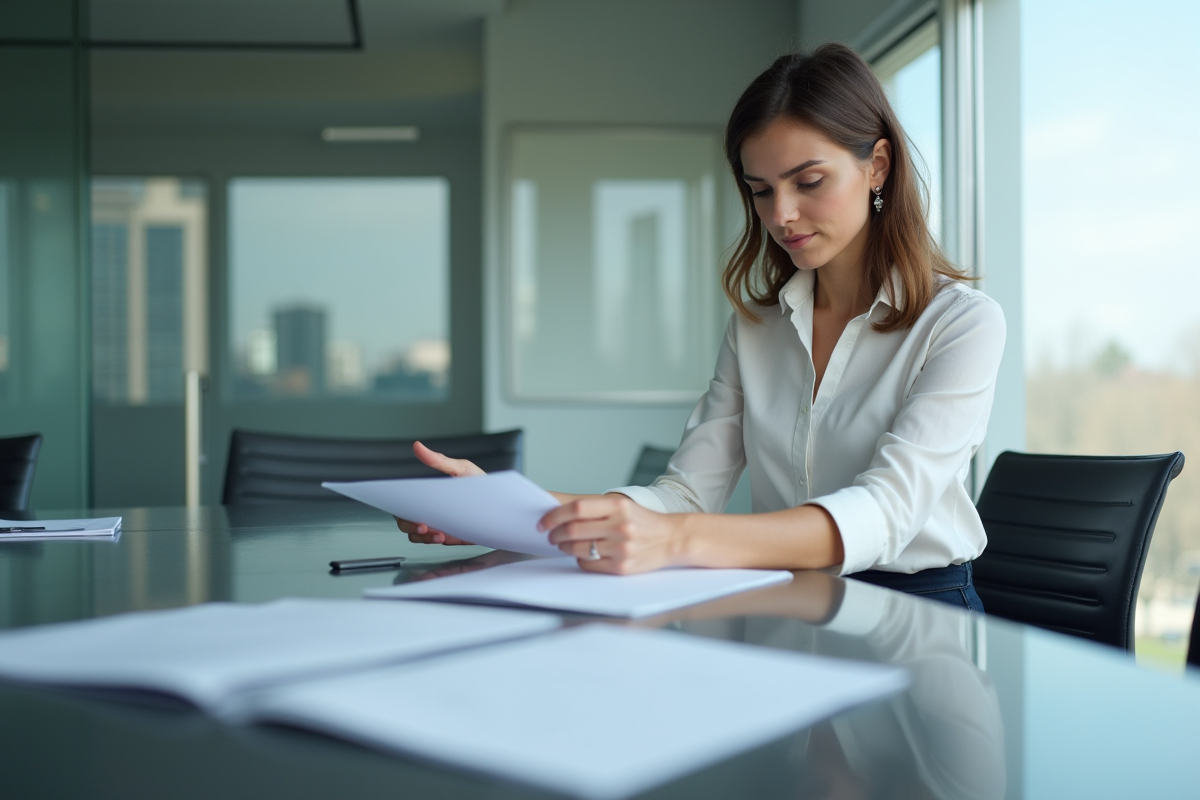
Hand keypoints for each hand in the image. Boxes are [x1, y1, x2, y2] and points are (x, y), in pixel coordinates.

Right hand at [396, 441, 484, 545]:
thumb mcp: (462, 469)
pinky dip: (433, 540)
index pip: (405, 500)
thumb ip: (439, 460)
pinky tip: (442, 536)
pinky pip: (432, 541)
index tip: (406, 507)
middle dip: (409, 525)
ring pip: (416, 535)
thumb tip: (419, 447)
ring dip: (422, 536)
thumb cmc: (481, 484)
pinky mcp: (448, 536)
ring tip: (435, 533)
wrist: (502, 504)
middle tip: (422, 526)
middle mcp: (430, 508)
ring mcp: (437, 523)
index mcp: (430, 492)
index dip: (400, 505)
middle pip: (405, 520)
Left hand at [539, 494, 682, 574]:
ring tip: (564, 544)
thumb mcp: (622, 507)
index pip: (577, 508)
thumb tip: (557, 514)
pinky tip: (583, 554)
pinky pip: (588, 564)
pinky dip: (579, 559)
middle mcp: (620, 526)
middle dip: (555, 533)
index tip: (543, 522)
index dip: (554, 515)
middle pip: (573, 529)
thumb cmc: (641, 522)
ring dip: (564, 547)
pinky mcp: (621, 567)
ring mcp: (621, 548)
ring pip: (577, 548)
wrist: (672, 538)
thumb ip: (594, 508)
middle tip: (550, 535)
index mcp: (618, 506)